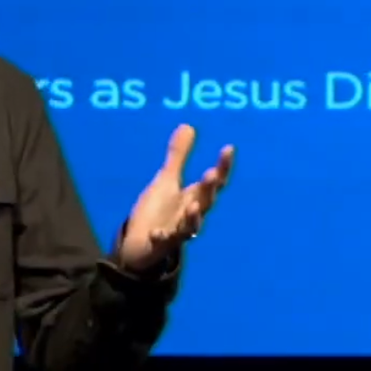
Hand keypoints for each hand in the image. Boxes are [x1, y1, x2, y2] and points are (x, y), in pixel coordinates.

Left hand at [112, 124, 234, 274]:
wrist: (142, 243)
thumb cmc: (159, 210)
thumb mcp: (168, 180)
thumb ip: (179, 156)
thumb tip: (188, 126)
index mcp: (194, 197)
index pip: (214, 181)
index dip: (223, 166)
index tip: (228, 148)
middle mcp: (191, 215)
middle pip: (206, 202)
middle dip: (209, 189)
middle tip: (212, 173)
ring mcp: (177, 231)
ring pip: (190, 226)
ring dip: (193, 217)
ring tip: (193, 206)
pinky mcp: (160, 245)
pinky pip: (163, 243)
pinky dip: (161, 238)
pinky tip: (156, 233)